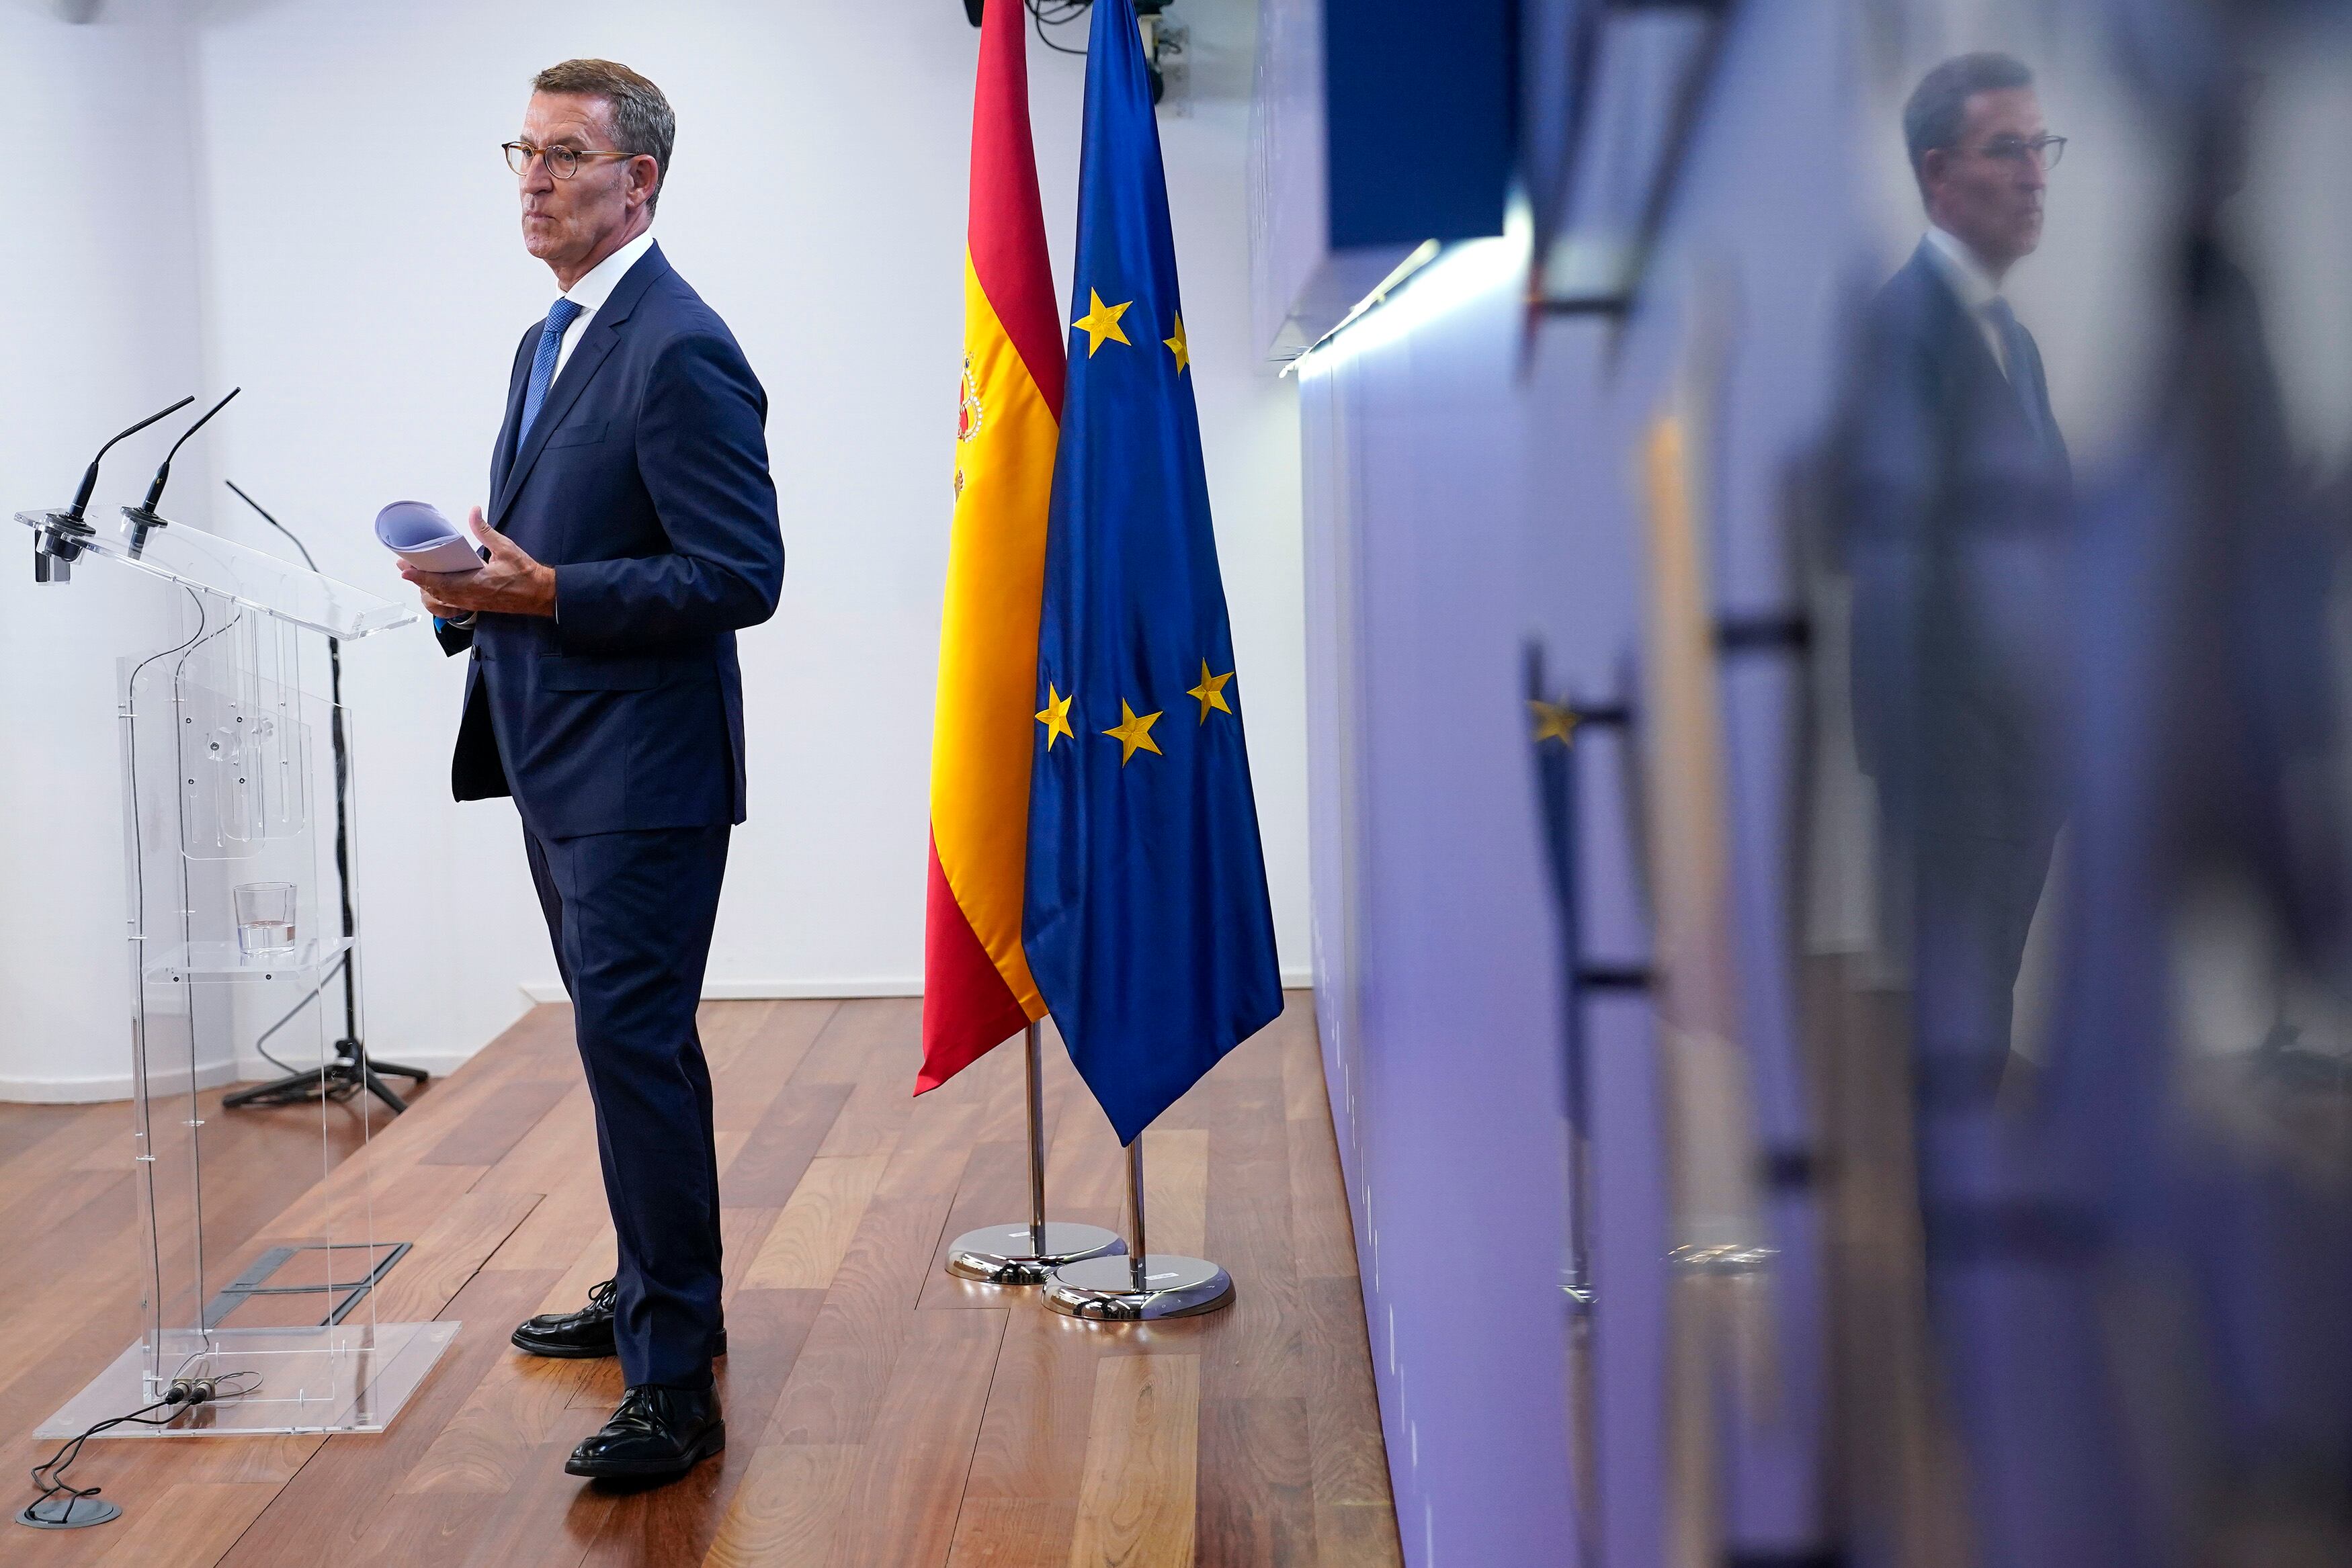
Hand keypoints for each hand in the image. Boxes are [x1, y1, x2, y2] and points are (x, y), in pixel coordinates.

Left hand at [398, 507, 556, 618]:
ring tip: (417, 575)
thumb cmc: (525, 573)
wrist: (540, 595)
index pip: (440, 581)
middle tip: (404, 565)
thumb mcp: (506, 548)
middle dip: (418, 579)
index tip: (404, 569)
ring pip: (442, 598)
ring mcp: (472, 603)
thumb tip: (473, 511)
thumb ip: (485, 531)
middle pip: (435, 591)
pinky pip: (451, 602)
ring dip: (427, 588)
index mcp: (475, 583)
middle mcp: (470, 596)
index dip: (420, 576)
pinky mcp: (476, 605)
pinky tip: (435, 587)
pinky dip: (439, 595)